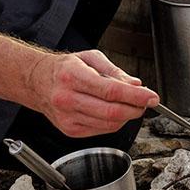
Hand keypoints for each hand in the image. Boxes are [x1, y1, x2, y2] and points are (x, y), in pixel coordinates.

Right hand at [29, 49, 158, 137]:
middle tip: (146, 102)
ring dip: (127, 116)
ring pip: (109, 124)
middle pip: (112, 112)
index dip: (136, 96)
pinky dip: (115, 123)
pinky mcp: (70, 130)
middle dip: (136, 109)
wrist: (37, 82)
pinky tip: (114, 112)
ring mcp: (68, 118)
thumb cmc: (65, 68)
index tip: (152, 97)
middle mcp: (68, 99)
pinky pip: (102, 130)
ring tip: (131, 104)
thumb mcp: (91, 58)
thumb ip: (116, 71)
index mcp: (73, 76)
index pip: (111, 91)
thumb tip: (136, 85)